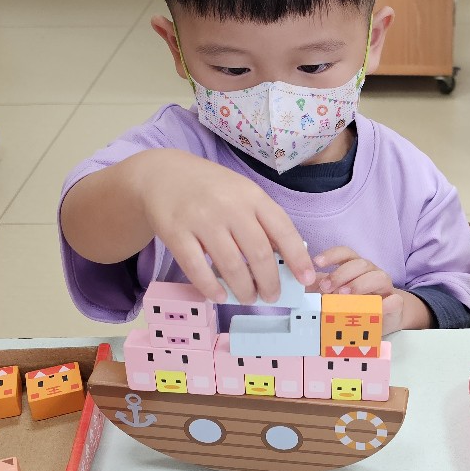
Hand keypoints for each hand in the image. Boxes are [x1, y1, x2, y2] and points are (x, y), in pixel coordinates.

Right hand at [130, 149, 315, 303]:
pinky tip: (219, 296)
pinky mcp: (176, 233)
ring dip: (244, 289)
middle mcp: (230, 207)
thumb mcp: (243, 193)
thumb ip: (263, 220)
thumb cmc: (212, 188)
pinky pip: (197, 267)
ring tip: (248, 298)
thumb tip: (287, 257)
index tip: (306, 279)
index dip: (298, 258)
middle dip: (269, 282)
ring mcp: (202, 220)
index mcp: (252, 196)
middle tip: (271, 296)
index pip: (283, 230)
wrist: (163, 173)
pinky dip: (210, 287)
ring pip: (231, 265)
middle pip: (259, 254)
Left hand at [313, 246, 417, 333]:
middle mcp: (371, 272)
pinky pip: (396, 300)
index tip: (317, 262)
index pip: (345, 253)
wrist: (382, 318)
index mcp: (355, 267)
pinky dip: (388, 303)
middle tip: (327, 288)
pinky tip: (379, 308)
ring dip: (360, 285)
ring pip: (378, 276)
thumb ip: (320, 289)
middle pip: (360, 263)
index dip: (332, 255)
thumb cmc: (355, 304)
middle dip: (341, 274)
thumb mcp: (334, 295)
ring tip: (345, 296)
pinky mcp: (396, 304)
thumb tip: (300, 286)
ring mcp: (385, 287)